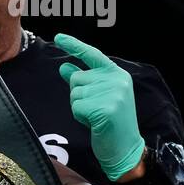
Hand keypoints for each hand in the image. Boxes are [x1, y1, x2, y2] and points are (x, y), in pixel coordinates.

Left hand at [54, 33, 144, 181]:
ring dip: (79, 107)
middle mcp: (116, 80)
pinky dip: (80, 117)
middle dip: (78, 95)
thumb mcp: (98, 96)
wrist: (125, 147)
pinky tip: (94, 123)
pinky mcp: (104, 107)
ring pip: (74, 93)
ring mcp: (112, 93)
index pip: (92, 55)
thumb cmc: (110, 122)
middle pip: (76, 78)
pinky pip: (76, 107)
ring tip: (96, 117)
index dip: (74, 45)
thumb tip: (64, 66)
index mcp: (117, 75)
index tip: (58, 37)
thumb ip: (83, 81)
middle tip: (95, 109)